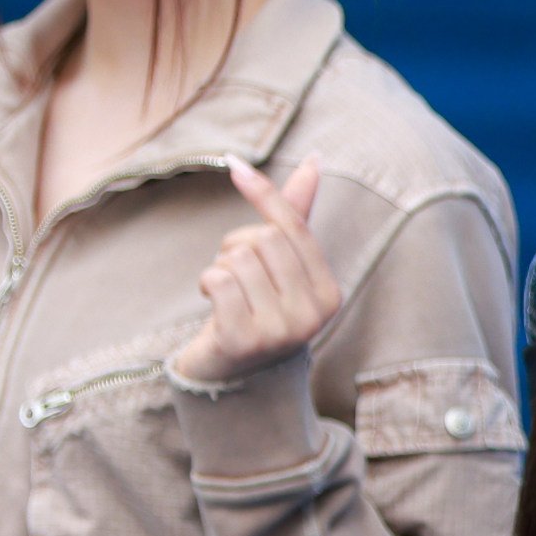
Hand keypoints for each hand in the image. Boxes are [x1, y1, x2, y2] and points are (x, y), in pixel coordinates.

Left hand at [173, 158, 340, 386]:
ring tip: (225, 291)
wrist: (233, 374)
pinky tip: (212, 302)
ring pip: (239, 258)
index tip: (233, 163)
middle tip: (235, 272)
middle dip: (238, 245)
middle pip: (265, 240)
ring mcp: (281, 330)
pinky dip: (206, 283)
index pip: (295, 228)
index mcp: (328, 294)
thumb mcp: (281, 265)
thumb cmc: (258, 307)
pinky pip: (218, 280)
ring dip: (220, 266)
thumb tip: (316, 161)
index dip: (264, 194)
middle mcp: (313, 315)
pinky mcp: (244, 339)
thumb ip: (296, 215)